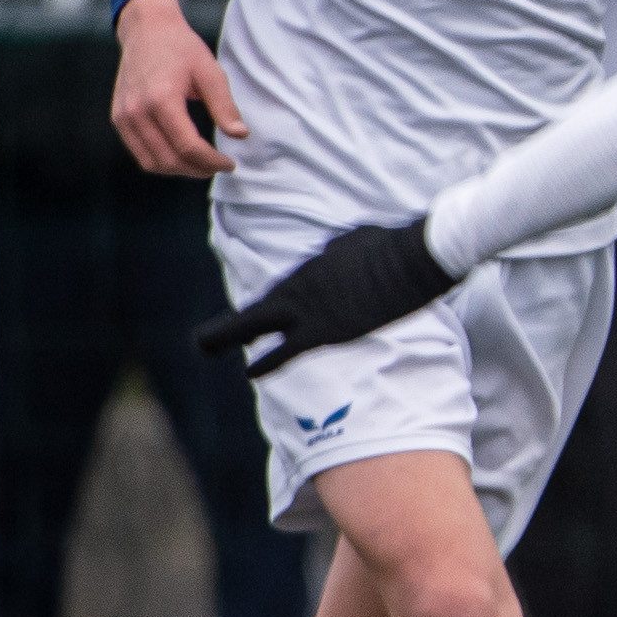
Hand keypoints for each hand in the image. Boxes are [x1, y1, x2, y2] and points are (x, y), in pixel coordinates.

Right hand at [111, 0, 243, 176]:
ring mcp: (123, 116)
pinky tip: (183, 155)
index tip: (230, 163)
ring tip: (203, 165)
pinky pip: (139, 151)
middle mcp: (136, 111)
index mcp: (160, 99)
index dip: (212, 161)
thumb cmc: (181, 48)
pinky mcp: (118, 117)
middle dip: (198, 169)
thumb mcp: (211, 73)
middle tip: (219, 166)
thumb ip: (224, 106)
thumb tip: (240, 135)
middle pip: (168, 159)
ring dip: (179, 170)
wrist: (146, 30)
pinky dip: (161, 160)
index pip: (187, 145)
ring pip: (151, 162)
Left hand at [195, 220, 455, 375]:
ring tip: (206, 349)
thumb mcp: (354, 243)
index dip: (261, 313)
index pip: (274, 296)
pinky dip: (265, 363)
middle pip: (249, 313)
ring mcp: (308, 309)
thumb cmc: (391, 246)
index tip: (255, 328)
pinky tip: (248, 373)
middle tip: (206, 344)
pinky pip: (285, 352)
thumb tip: (332, 259)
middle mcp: (298, 289)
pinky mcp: (325, 331)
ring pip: (251, 326)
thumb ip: (336, 256)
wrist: (410, 258)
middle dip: (224, 330)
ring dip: (226, 338)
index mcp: (306, 271)